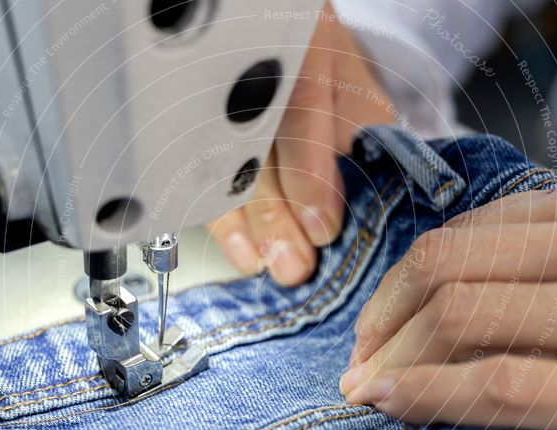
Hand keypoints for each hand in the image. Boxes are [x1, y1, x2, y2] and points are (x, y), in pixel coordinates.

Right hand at [207, 2, 393, 285]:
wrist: (289, 44)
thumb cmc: (330, 70)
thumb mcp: (357, 92)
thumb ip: (357, 140)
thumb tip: (353, 207)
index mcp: (298, 39)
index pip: (297, 106)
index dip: (308, 172)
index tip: (323, 228)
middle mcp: (247, 61)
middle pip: (251, 144)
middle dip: (274, 214)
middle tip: (294, 263)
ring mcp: (214, 93)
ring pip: (222, 163)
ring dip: (246, 225)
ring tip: (267, 263)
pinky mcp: (198, 129)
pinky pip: (202, 178)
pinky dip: (223, 222)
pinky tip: (241, 250)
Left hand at [341, 173, 556, 429]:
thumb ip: (552, 257)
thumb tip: (441, 281)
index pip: (470, 233)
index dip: (404, 278)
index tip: (376, 319)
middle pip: (452, 270)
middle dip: (386, 317)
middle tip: (359, 357)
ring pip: (463, 319)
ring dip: (396, 357)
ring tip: (367, 386)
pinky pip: (498, 384)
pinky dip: (430, 392)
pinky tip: (395, 403)